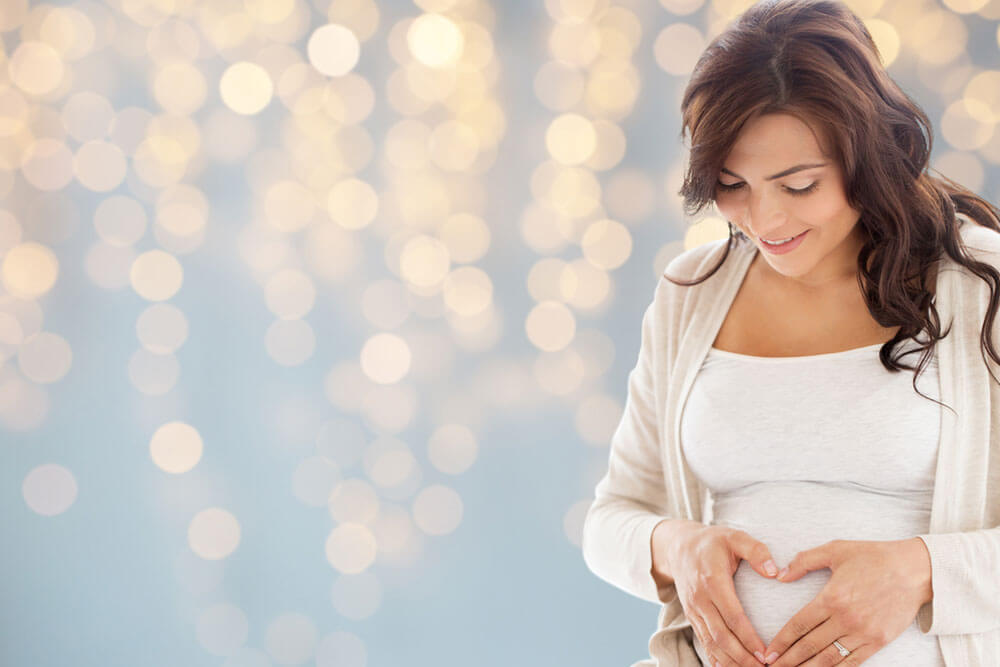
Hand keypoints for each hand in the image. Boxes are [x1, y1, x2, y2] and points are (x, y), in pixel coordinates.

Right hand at [654, 522, 777, 665]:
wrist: (678, 546)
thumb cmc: (712, 542)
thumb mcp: (734, 536)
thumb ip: (755, 550)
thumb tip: (774, 571)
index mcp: (713, 581)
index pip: (733, 617)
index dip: (749, 638)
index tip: (766, 654)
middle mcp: (700, 599)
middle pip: (721, 636)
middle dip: (742, 658)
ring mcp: (693, 609)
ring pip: (711, 643)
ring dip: (730, 661)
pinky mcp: (691, 615)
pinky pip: (703, 641)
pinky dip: (715, 658)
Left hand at [762, 538, 932, 665]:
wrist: (915, 570)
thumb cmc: (873, 556)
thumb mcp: (835, 550)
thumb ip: (804, 561)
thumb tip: (780, 576)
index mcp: (831, 598)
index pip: (799, 625)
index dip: (781, 641)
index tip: (768, 652)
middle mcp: (845, 619)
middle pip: (810, 646)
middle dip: (788, 660)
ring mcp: (863, 633)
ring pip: (829, 659)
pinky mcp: (879, 642)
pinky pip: (853, 662)